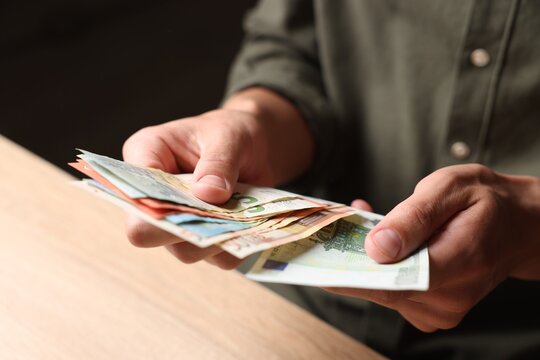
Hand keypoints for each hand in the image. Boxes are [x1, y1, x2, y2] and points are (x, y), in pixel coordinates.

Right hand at [122, 88, 313, 268]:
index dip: (152, 206)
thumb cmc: (232, 131)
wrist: (257, 145)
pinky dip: (234, 247)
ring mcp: (177, 219)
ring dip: (215, 241)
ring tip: (243, 219)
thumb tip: (207, 194)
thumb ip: (218, 162)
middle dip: (187, 229)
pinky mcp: (201, 236)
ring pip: (184, 250)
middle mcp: (154, 193)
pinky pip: (215, 258)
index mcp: (146, 154)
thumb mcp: (228, 136)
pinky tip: (250, 228)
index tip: (188, 205)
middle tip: (223, 216)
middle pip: (150, 232)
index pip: (133, 190)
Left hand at [325, 164, 539, 331]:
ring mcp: (443, 309)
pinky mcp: (433, 311)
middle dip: (354, 261)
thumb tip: (377, 248)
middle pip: (383, 289)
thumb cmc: (486, 201)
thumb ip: (415, 218)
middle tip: (334, 232)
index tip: (321, 260)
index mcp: (462, 260)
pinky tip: (384, 244)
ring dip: (367, 263)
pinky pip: (393, 294)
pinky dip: (380, 270)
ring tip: (367, 226)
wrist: (519, 225)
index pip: (396, 279)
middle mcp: (452, 296)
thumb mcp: (451, 189)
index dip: (353, 272)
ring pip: (384, 292)